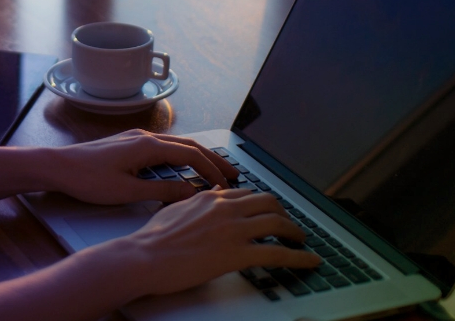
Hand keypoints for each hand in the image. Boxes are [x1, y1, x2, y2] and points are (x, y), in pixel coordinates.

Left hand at [49, 129, 239, 204]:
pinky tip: (183, 167)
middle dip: (214, 159)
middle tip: (234, 173)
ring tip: (214, 171)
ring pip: (177, 145)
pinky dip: (181, 156)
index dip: (212, 170)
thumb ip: (161, 192)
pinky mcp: (128, 144)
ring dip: (198, 157)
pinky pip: (164, 147)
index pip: (191, 155)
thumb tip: (191, 193)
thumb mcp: (127, 191)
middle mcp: (145, 137)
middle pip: (189, 145)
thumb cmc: (87, 179)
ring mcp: (136, 138)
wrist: (57, 167)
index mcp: (148, 146)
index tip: (227, 185)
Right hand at [119, 187, 319, 295]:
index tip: (268, 211)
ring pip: (278, 223)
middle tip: (288, 224)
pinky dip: (300, 257)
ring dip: (295, 232)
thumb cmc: (153, 239)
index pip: (246, 194)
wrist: (144, 257)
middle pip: (268, 203)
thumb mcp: (176, 209)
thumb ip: (198, 200)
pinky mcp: (237, 254)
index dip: (262, 203)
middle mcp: (226, 209)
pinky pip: (278, 253)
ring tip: (300, 241)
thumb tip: (213, 192)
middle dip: (284, 212)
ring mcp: (234, 230)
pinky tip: (310, 261)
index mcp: (211, 198)